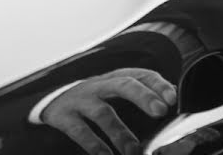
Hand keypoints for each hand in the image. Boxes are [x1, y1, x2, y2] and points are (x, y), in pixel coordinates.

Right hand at [41, 68, 176, 154]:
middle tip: (160, 111)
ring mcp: (80, 100)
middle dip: (142, 96)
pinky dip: (94, 145)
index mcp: (114, 80)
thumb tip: (174, 104)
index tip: (172, 99)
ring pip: (102, 112)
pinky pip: (80, 131)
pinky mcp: (63, 117)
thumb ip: (142, 96)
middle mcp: (98, 86)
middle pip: (122, 85)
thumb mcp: (113, 93)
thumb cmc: (92, 101)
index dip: (156, 84)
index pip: (139, 75)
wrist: (48, 100)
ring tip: (134, 150)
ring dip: (120, 133)